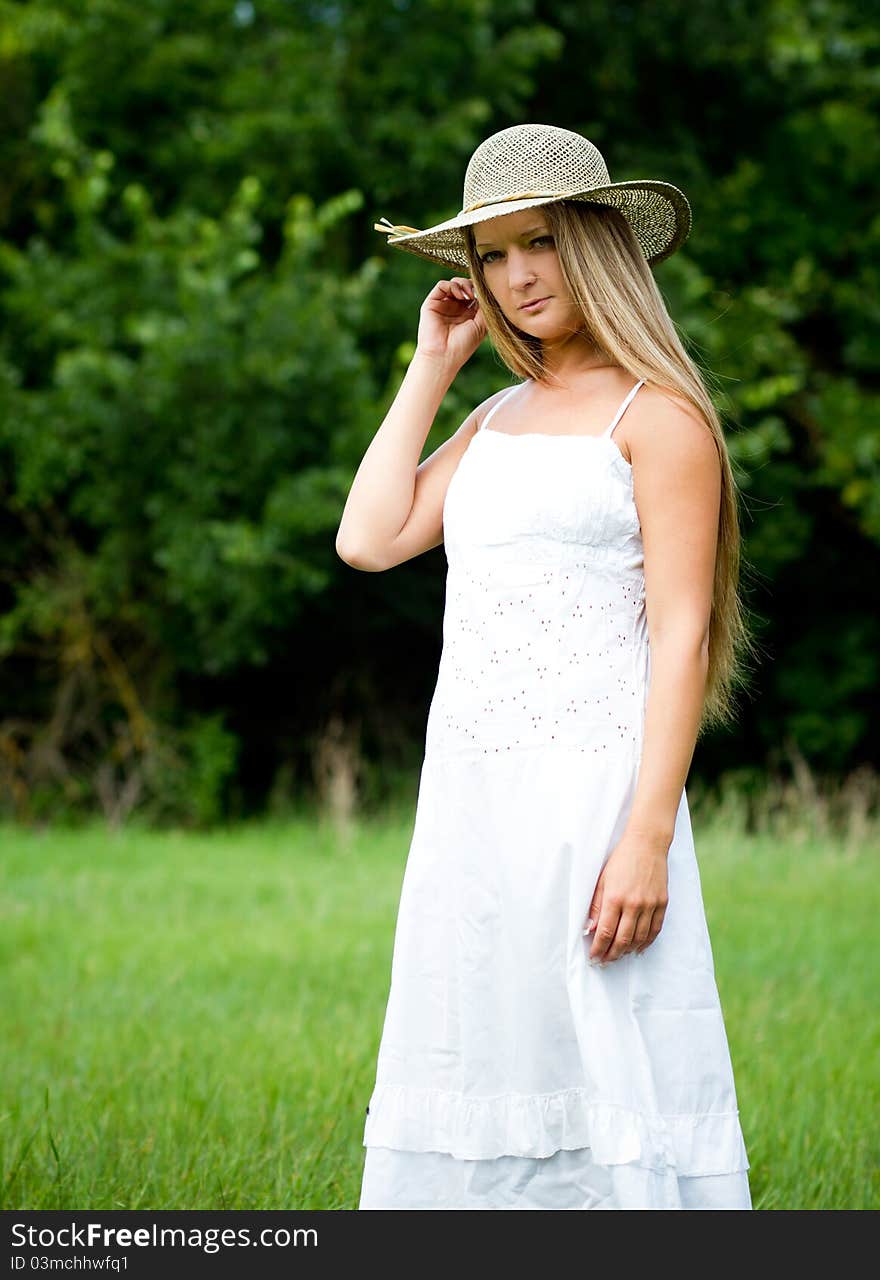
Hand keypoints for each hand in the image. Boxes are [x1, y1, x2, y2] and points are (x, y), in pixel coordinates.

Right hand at [416, 277, 486, 368]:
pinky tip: (459, 295)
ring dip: (463, 284)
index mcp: (467, 314)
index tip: (486, 295)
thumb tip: (489, 292)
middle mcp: (455, 308)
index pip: (475, 294)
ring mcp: (443, 305)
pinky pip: (441, 285)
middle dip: (472, 286)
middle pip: (465, 286)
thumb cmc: (463, 346)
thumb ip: (485, 308)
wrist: (443, 356)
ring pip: (454, 283)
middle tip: (476, 294)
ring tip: (468, 295)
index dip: (481, 291)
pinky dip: (452, 285)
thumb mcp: (481, 326)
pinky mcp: (432, 303)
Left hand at [583, 832, 669, 964]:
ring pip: (639, 938)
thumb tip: (590, 929)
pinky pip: (655, 930)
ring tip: (618, 956)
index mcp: (615, 898)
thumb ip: (596, 906)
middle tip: (604, 962)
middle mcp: (633, 904)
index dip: (598, 948)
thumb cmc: (620, 860)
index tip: (593, 957)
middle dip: (611, 955)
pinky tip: (638, 948)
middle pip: (622, 940)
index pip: (605, 932)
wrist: (647, 844)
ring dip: (628, 951)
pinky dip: (646, 942)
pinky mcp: (662, 903)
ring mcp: (650, 905)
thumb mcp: (602, 880)